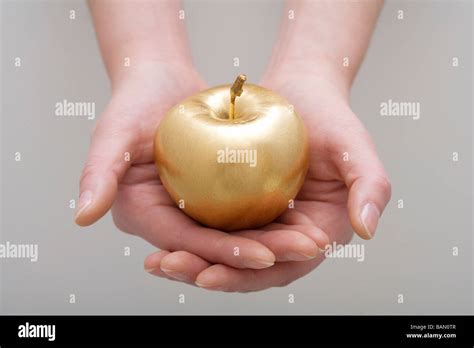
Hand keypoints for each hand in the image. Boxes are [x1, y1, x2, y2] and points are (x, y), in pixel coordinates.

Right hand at [76, 62, 329, 285]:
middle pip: (213, 247)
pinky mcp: (210, 198)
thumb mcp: (114, 132)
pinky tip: (301, 220)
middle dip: (256, 256)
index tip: (263, 256)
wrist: (161, 81)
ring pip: (233, 236)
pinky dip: (269, 220)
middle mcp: (165, 219)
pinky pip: (241, 214)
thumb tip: (82, 218)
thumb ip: (98, 173)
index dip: (222, 254)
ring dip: (272, 242)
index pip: (184, 242)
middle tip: (300, 251)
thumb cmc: (134, 101)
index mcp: (140, 214)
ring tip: (308, 243)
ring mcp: (189, 210)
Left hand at [142, 63, 390, 291]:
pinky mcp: (242, 207)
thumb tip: (368, 229)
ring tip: (158, 263)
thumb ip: (370, 186)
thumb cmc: (330, 116)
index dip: (247, 276)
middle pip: (249, 267)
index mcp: (319, 232)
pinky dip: (190, 236)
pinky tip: (162, 238)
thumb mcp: (354, 146)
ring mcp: (264, 222)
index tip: (210, 273)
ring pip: (227, 253)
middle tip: (171, 267)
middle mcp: (290, 234)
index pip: (283, 266)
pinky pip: (215, 228)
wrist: (299, 91)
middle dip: (209, 273)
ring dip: (193, 261)